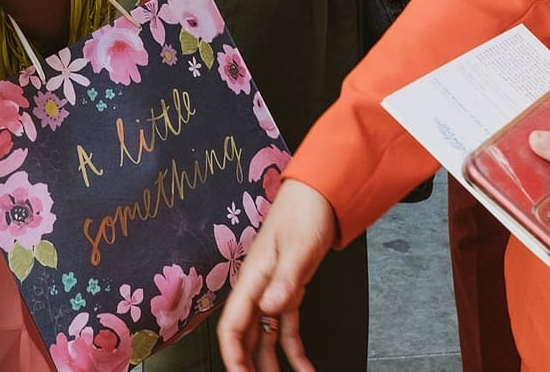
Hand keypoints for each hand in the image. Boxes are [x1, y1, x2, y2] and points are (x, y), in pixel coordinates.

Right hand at [217, 179, 337, 371]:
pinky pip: (287, 329)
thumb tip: (269, 307)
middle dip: (248, 365)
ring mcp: (272, 291)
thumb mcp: (297, 247)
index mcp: (252, 277)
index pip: (232, 325)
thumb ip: (285, 279)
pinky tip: (304, 368)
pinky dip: (295, 351)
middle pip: (245, 336)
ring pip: (264, 337)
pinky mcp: (289, 291)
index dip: (232, 355)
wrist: (316, 195)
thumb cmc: (303, 213)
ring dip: (270, 364)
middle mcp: (258, 288)